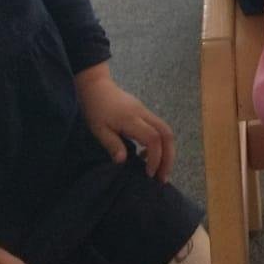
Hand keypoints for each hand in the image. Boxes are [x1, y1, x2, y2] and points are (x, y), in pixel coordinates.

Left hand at [76, 67, 175, 181]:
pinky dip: (159, 144)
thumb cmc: (95, 108)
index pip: (153, 138)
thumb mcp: (98, 129)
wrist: (96, 86)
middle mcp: (143, 114)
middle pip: (166, 133)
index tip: (149, 174)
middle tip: (162, 178)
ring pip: (165, 130)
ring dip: (166, 151)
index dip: (155, 158)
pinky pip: (158, 128)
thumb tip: (123, 162)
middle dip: (169, 157)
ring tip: (158, 171)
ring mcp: (145, 111)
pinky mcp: (143, 112)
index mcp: (131, 119)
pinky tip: (146, 155)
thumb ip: (112, 144)